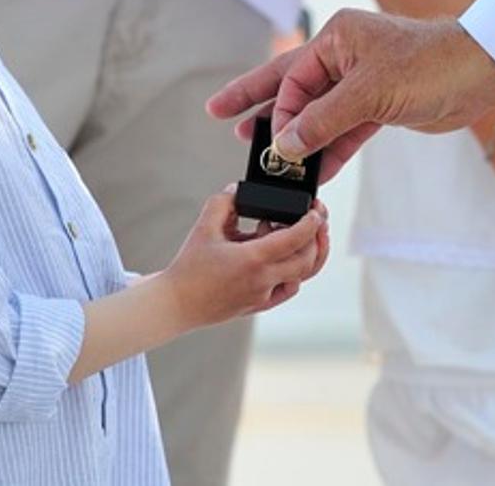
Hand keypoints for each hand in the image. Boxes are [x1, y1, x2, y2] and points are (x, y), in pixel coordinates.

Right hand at [162, 190, 329, 329]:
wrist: (177, 303)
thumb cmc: (189, 268)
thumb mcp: (204, 227)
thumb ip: (223, 203)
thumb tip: (238, 189)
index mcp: (253, 259)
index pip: (295, 239)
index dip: (311, 223)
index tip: (316, 210)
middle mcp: (263, 280)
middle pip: (307, 259)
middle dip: (317, 237)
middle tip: (315, 220)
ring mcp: (263, 295)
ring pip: (302, 276)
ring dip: (308, 255)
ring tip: (302, 237)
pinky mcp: (260, 304)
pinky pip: (288, 289)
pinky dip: (294, 273)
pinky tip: (282, 259)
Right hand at [207, 9, 494, 182]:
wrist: (482, 73)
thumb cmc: (430, 64)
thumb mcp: (370, 92)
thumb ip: (324, 120)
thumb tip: (287, 145)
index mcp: (338, 39)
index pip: (292, 75)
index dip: (277, 110)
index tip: (270, 142)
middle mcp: (346, 57)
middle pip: (293, 87)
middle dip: (262, 107)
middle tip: (225, 121)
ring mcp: (363, 83)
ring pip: (319, 113)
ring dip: (297, 137)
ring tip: (268, 159)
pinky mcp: (381, 107)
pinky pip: (345, 130)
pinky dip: (330, 150)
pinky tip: (314, 171)